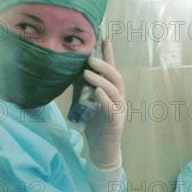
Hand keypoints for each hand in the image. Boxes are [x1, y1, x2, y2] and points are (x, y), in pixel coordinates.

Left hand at [83, 39, 125, 168]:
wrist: (102, 152)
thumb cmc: (95, 128)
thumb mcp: (87, 105)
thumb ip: (83, 90)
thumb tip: (72, 72)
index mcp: (112, 94)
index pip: (112, 71)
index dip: (109, 55)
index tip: (105, 38)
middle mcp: (119, 100)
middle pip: (116, 77)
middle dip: (104, 65)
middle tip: (90, 58)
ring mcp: (119, 111)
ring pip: (115, 91)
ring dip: (101, 80)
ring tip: (87, 73)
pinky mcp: (116, 123)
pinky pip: (113, 108)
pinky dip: (105, 99)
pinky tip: (96, 92)